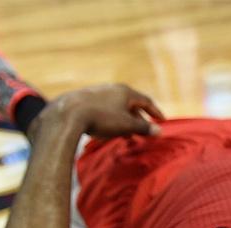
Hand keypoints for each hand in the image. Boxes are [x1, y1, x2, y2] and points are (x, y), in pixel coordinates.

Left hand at [51, 83, 165, 138]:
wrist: (69, 113)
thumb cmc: (102, 118)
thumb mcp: (126, 125)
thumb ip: (143, 128)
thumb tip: (160, 132)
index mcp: (125, 92)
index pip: (146, 101)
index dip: (155, 112)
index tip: (162, 121)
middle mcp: (112, 89)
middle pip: (131, 104)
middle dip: (138, 118)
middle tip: (144, 130)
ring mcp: (98, 93)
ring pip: (116, 107)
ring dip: (124, 121)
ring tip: (127, 135)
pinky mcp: (85, 99)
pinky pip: (104, 110)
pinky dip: (111, 120)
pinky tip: (107, 131)